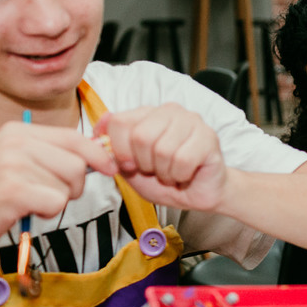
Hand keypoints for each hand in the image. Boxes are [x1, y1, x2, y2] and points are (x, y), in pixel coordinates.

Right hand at [0, 121, 116, 259]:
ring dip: (56, 201)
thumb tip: (100, 156)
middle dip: (73, 187)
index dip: (98, 155)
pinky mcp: (13, 189)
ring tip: (29, 201)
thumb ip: (54, 154)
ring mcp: (13, 164)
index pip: (74, 138)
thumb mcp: (19, 162)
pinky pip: (56, 202)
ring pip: (68, 186)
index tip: (109, 168)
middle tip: (48, 195)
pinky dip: (47, 212)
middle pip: (77, 164)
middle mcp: (16, 142)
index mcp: (19, 131)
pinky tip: (26, 210)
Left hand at [97, 104, 227, 211]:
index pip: (119, 121)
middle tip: (156, 170)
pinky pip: (183, 160)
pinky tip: (185, 174)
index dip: (119, 150)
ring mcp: (192, 121)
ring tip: (172, 173)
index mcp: (147, 113)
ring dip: (164, 172)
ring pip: (163, 150)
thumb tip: (98, 129)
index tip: (129, 165)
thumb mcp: (130, 169)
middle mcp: (170, 111)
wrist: (198, 195)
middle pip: (140, 136)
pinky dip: (180, 175)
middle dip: (145, 164)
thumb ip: (112, 150)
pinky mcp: (208, 137)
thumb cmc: (166, 180)